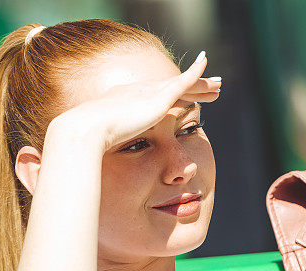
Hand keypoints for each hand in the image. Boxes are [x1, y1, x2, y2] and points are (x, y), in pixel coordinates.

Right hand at [53, 50, 220, 154]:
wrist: (86, 130)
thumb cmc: (88, 143)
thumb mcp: (102, 145)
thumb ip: (109, 148)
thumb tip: (103, 162)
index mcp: (125, 100)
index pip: (155, 97)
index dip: (171, 97)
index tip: (182, 100)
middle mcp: (138, 91)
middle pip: (173, 87)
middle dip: (192, 86)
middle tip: (210, 88)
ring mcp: (149, 92)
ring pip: (184, 84)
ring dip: (203, 84)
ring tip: (219, 85)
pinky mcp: (160, 96)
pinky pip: (185, 82)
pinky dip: (198, 76)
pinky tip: (210, 73)